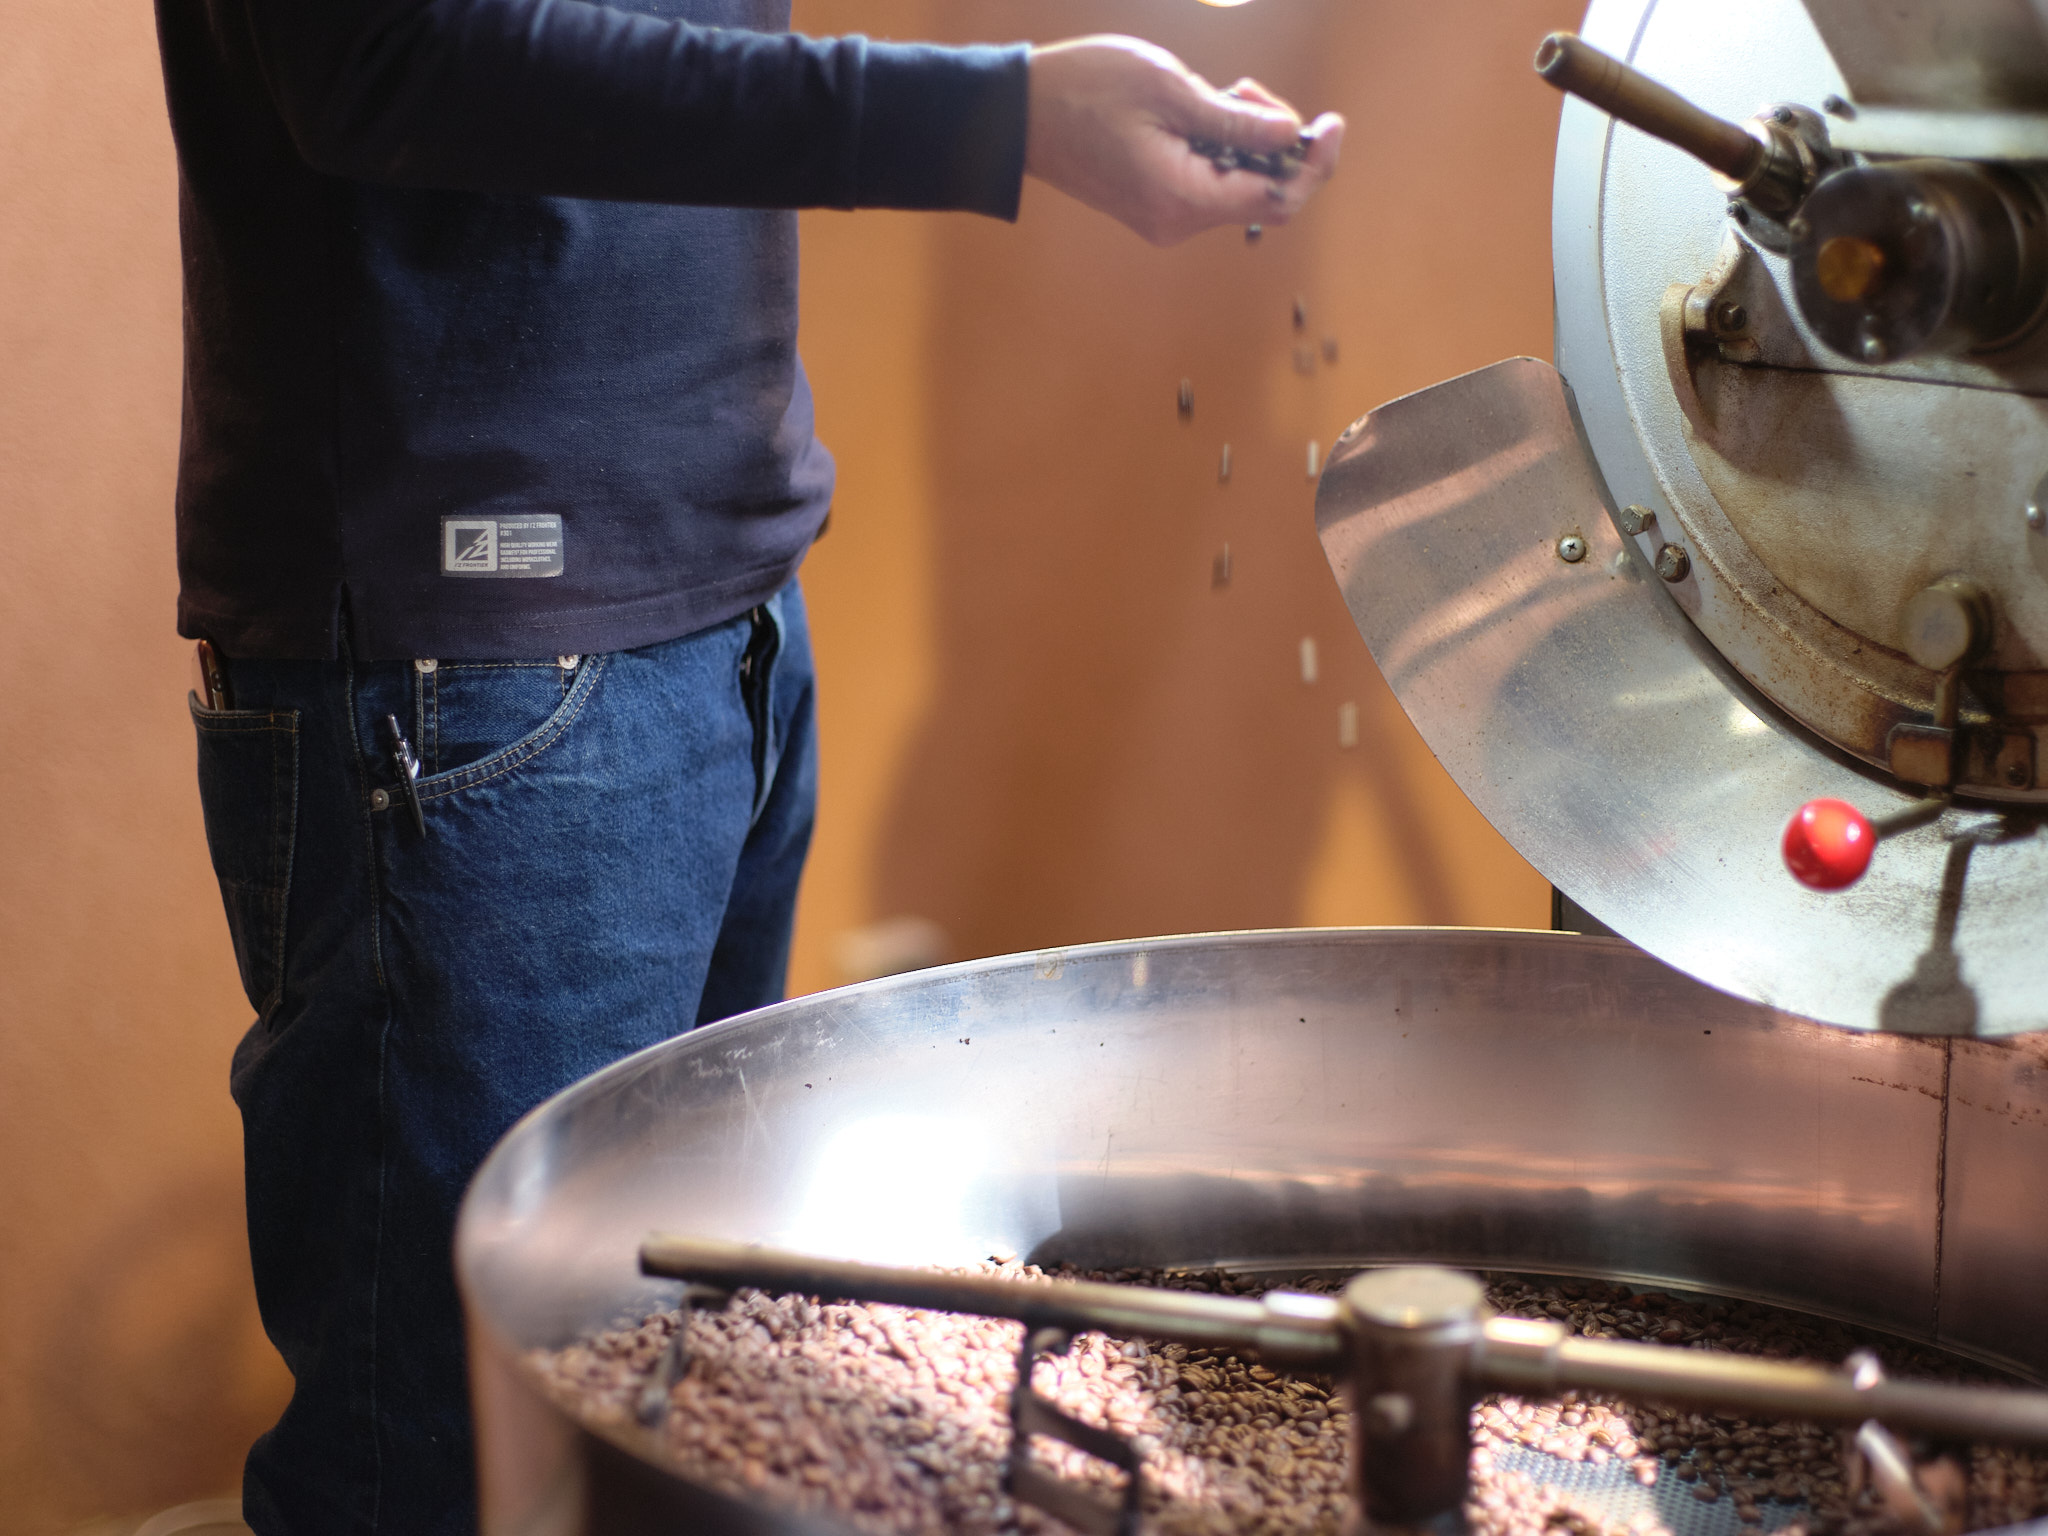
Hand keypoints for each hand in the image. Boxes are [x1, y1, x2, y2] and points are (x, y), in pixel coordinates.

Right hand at [1025, 36, 1343, 245]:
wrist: (1020, 113)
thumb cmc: (1085, 91)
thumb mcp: (1169, 91)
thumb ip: (1235, 121)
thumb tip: (1291, 137)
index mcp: (1182, 198)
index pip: (1275, 199)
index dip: (1313, 164)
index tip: (1331, 124)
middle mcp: (1177, 223)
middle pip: (1263, 197)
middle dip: (1277, 144)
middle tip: (1250, 91)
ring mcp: (1166, 219)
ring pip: (1239, 189)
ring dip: (1249, 142)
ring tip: (1225, 91)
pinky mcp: (1157, 206)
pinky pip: (1212, 185)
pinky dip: (1224, 151)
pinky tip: (1207, 113)